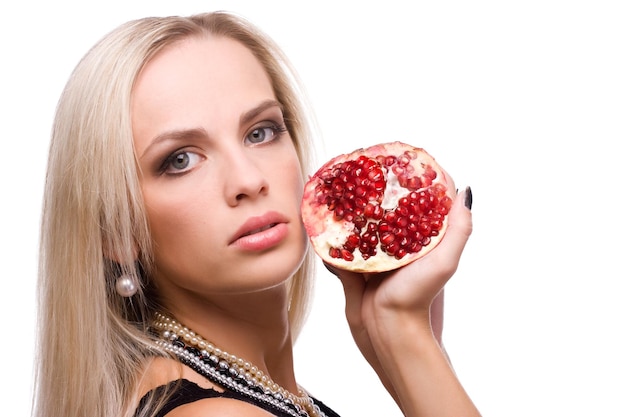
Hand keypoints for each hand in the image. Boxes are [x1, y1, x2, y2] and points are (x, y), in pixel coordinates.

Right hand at [326, 186, 472, 410]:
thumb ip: (459, 229)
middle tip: (370, 165)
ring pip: (364, 224)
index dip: (416, 181)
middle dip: (381, 189)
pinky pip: (342, 244)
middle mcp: (398, 245)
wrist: (387, 330)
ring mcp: (375, 255)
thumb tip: (466, 190)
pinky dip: (336, 230)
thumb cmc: (418, 298)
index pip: (422, 204)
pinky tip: (329, 213)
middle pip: (390, 210)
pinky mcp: (353, 266)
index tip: (406, 159)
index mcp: (421, 241)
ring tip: (346, 183)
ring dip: (357, 207)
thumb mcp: (445, 261)